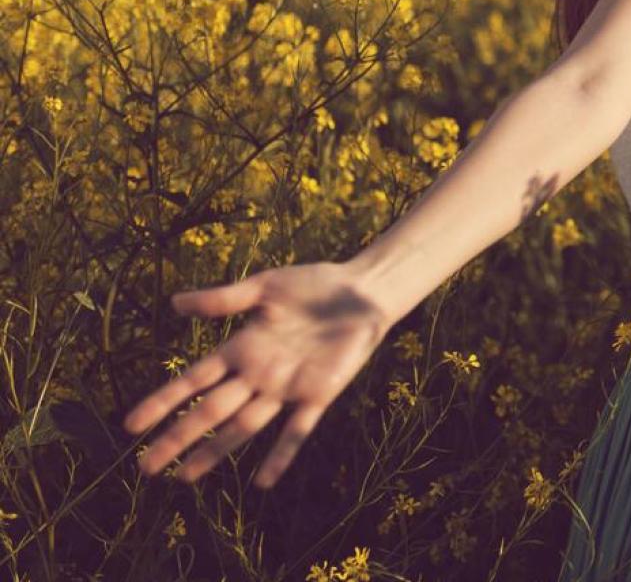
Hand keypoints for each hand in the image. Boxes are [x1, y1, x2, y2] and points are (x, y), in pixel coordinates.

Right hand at [122, 261, 393, 488]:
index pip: (193, 381)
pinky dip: (281, 454)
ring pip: (243, 426)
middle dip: (178, 437)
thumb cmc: (313, 286)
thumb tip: (172, 303)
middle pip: (210, 411)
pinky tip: (264, 481)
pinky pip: (297, 429)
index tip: (130, 426)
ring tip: (186, 477)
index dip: (163, 402)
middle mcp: (258, 374)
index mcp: (241, 348)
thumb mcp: (264, 287)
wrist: (363, 291)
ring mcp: (287, 387)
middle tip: (146, 467)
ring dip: (216, 451)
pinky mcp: (319, 394)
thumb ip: (222, 299)